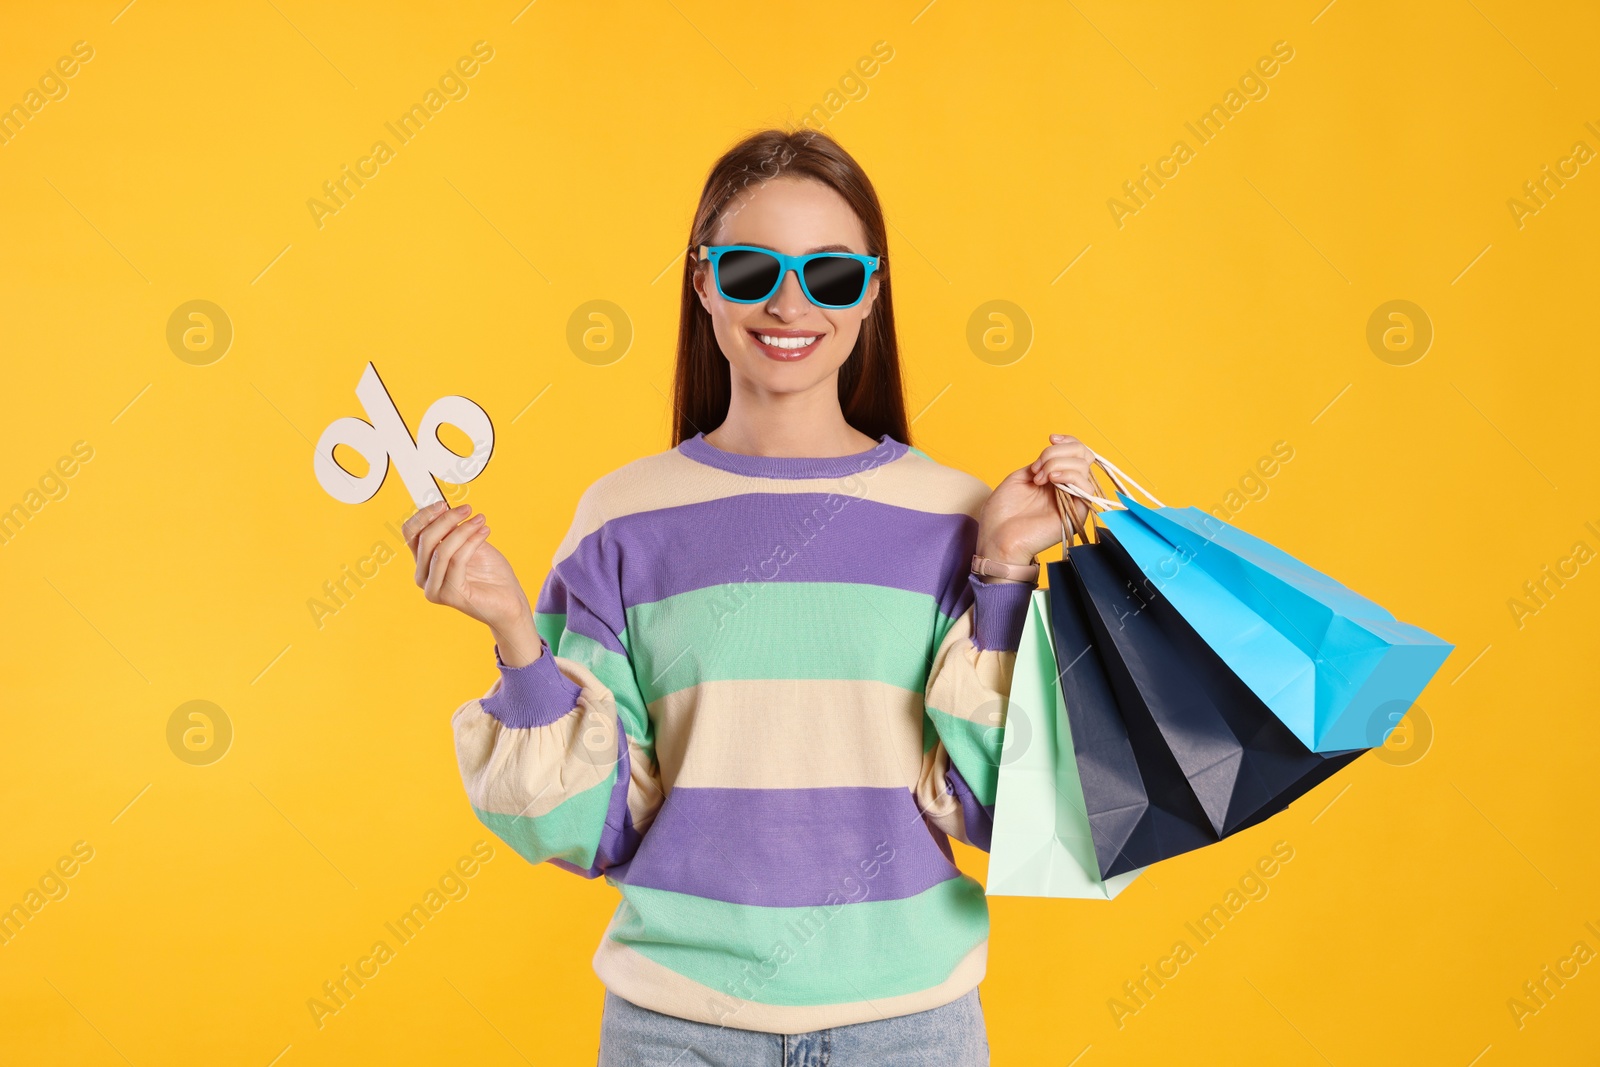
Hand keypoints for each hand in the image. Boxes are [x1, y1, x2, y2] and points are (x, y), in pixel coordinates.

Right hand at [401, 500, 540, 664]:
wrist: (509, 602)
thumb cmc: (490, 574)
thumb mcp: (468, 544)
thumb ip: (453, 530)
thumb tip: (445, 508)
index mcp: (423, 563)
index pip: (410, 533)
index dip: (424, 515)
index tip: (443, 503)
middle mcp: (423, 577)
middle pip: (424, 539)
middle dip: (447, 519)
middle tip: (468, 509)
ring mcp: (434, 588)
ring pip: (441, 549)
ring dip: (463, 529)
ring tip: (480, 521)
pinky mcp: (449, 595)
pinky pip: (457, 560)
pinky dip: (472, 541)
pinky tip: (484, 532)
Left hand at [976, 433, 1101, 567]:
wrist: (997, 540)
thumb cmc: (1001, 515)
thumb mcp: (1019, 478)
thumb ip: (1040, 464)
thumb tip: (1054, 456)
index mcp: (1053, 479)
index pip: (1075, 452)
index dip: (1067, 441)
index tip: (1050, 438)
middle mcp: (1066, 488)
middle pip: (1083, 455)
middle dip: (1057, 452)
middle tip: (1037, 468)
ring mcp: (1072, 499)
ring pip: (1084, 466)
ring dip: (1058, 463)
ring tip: (1039, 478)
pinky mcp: (1077, 512)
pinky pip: (1085, 485)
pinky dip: (1068, 475)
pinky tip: (1050, 480)